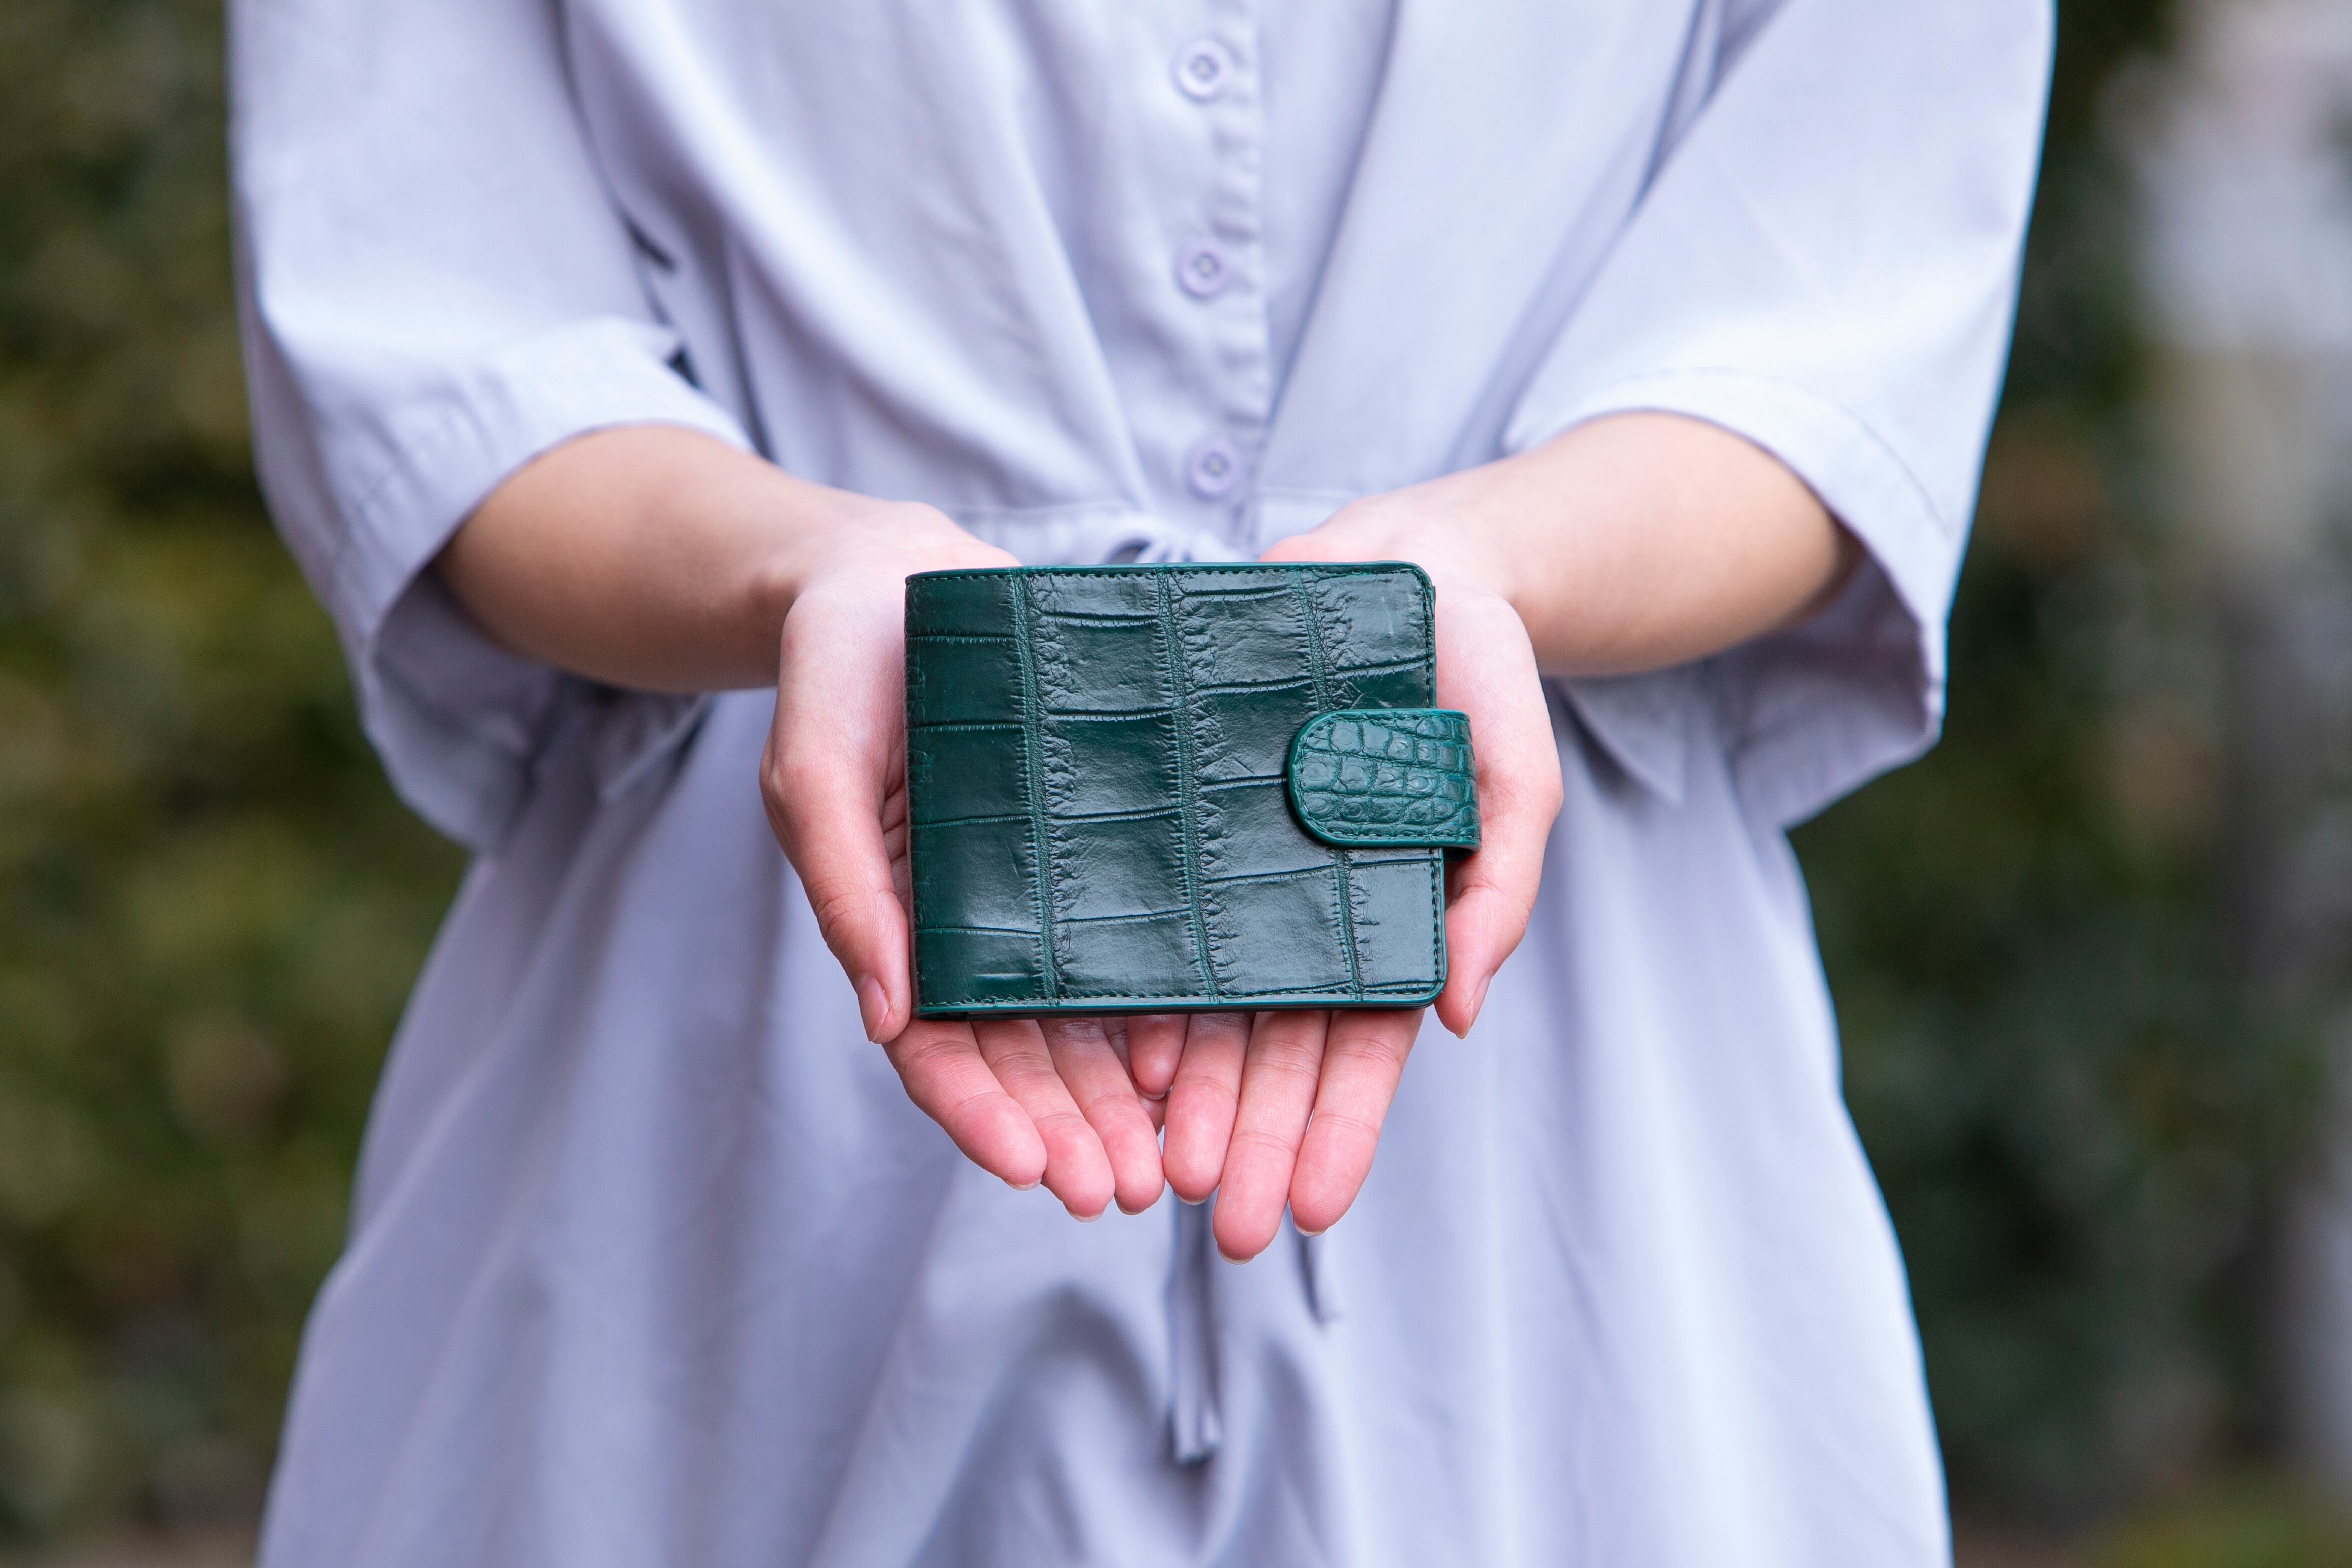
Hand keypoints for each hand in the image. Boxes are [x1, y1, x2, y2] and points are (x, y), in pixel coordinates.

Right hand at [760, 502, 1165, 1218]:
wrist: (897, 576)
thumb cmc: (837, 671)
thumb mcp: (815, 771)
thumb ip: (843, 888)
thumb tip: (886, 1020)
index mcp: (896, 922)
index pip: (935, 1047)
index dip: (979, 1114)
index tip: (1031, 1171)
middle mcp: (973, 922)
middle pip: (1024, 1052)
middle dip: (1071, 1128)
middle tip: (1128, 1192)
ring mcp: (1038, 887)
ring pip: (1086, 1014)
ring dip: (1122, 1094)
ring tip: (1174, 1156)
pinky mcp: (1100, 842)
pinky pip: (1136, 932)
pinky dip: (1165, 998)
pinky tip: (1207, 1048)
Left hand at [1133, 491, 1564, 1259]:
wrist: (1397, 562)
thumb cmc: (1474, 672)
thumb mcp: (1511, 774)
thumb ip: (1498, 887)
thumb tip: (1454, 1013)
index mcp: (1387, 920)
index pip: (1363, 1049)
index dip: (1338, 1130)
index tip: (1311, 1211)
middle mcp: (1305, 910)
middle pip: (1275, 1050)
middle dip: (1253, 1141)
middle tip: (1222, 1228)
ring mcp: (1238, 871)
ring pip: (1208, 1005)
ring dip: (1188, 1097)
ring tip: (1157, 1171)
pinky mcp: (1180, 821)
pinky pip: (1151, 918)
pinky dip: (1135, 991)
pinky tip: (1113, 1057)